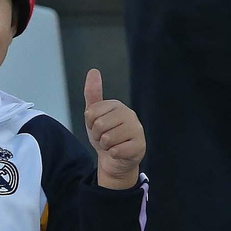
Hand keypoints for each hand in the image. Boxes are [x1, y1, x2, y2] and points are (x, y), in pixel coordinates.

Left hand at [83, 68, 143, 189]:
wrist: (114, 159)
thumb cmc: (104, 135)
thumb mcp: (94, 115)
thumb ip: (92, 94)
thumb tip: (93, 71)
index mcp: (117, 105)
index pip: (91, 112)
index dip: (90, 124)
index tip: (97, 127)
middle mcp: (130, 114)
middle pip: (99, 125)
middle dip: (97, 136)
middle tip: (105, 138)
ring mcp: (137, 130)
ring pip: (108, 139)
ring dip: (106, 146)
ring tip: (112, 145)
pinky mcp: (140, 146)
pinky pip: (116, 150)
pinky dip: (113, 154)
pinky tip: (119, 152)